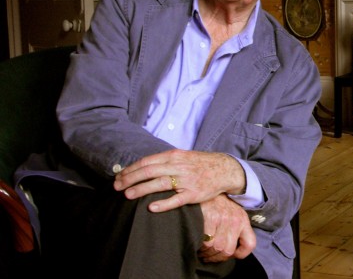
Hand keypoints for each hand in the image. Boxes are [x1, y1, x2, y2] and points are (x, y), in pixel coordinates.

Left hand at [113, 149, 246, 211]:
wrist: (224, 169)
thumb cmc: (199, 164)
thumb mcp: (182, 156)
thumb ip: (164, 161)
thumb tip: (141, 167)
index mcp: (174, 156)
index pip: (147, 161)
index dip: (131, 169)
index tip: (119, 176)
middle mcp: (179, 166)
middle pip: (150, 171)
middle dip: (131, 178)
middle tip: (117, 187)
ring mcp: (187, 180)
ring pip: (160, 183)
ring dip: (142, 189)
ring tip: (128, 195)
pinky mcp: (194, 194)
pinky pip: (177, 199)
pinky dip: (164, 203)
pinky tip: (151, 207)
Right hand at [198, 194, 255, 262]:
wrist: (207, 185)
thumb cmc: (219, 204)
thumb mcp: (233, 214)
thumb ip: (235, 230)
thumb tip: (231, 251)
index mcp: (242, 220)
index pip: (250, 244)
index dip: (241, 254)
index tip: (231, 255)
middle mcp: (235, 220)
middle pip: (228, 250)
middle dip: (217, 257)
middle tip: (210, 256)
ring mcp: (223, 218)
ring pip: (217, 248)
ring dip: (208, 254)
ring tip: (203, 251)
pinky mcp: (211, 217)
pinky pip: (207, 241)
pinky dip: (202, 246)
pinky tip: (199, 244)